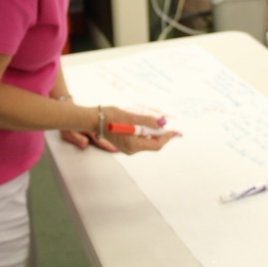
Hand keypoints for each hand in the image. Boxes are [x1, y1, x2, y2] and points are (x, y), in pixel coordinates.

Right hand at [61, 105, 178, 154]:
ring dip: (153, 131)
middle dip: (161, 133)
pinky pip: (139, 138)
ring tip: (157, 121)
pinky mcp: (124, 142)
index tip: (175, 130)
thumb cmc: (110, 117)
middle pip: (152, 143)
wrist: (93, 119)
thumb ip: (148, 121)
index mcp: (133, 145)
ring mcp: (127, 147)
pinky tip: (146, 123)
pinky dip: (145, 131)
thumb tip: (162, 123)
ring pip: (146, 140)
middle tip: (167, 123)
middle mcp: (131, 149)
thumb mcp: (131, 117)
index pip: (156, 144)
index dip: (167, 137)